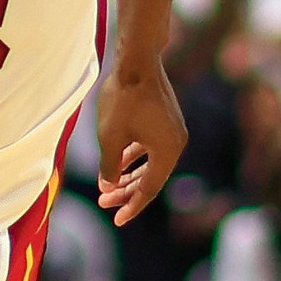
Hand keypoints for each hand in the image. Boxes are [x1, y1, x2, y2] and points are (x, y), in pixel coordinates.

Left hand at [95, 59, 187, 226]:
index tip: (116, 219)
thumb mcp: (109, 137)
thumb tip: (108, 187)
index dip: (131, 206)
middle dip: (126, 192)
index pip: (148, 189)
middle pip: (150, 178)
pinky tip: (119, 162)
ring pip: (150, 163)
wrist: (138, 60)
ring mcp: (173, 131)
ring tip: (108, 187)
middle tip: (104, 203)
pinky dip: (135, 157)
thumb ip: (109, 166)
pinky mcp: (166, 120)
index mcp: (167, 152)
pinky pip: (151, 147)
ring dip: (129, 175)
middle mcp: (176, 144)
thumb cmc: (123, 99)